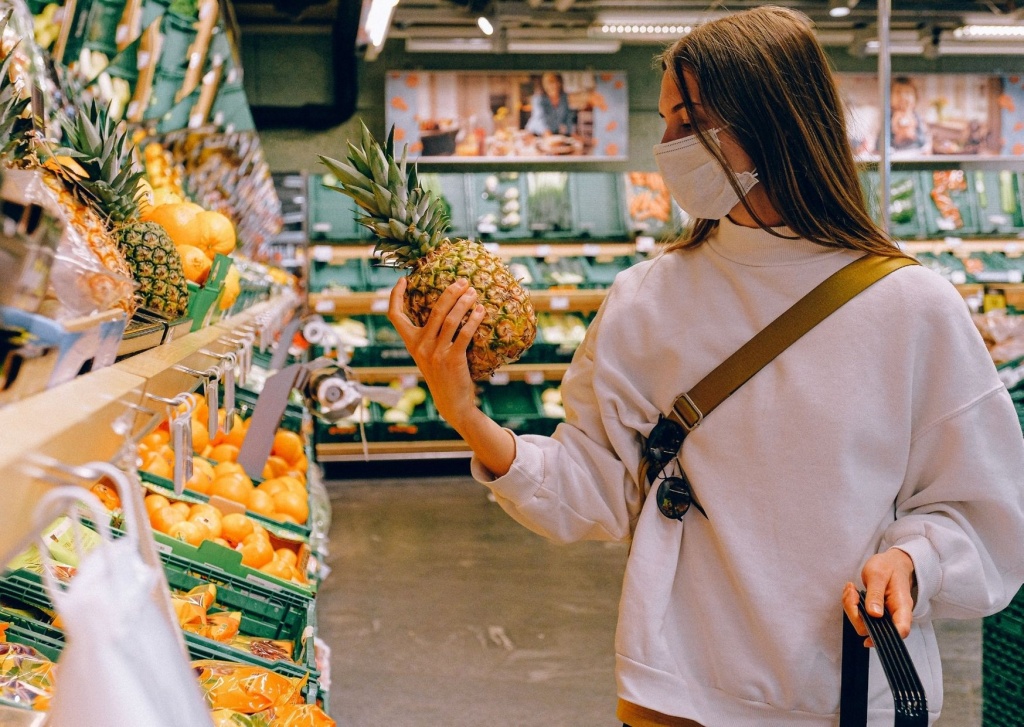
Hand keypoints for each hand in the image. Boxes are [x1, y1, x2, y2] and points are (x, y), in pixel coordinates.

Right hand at [387, 276, 485, 428]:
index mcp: (411, 344)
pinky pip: (464, 334)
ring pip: (450, 319)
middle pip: (433, 310)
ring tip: (473, 292)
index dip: (395, 296)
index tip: (403, 280)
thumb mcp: (429, 355)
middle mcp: (421, 346)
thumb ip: (430, 337)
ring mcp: (435, 353)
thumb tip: (444, 310)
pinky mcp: (452, 359)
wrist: (451, 403)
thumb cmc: (443, 375)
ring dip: (464, 302)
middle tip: (463, 281)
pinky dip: (473, 320)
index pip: (395, 316)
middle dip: (450, 292)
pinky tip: (481, 311)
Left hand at [842, 549, 915, 646]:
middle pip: (874, 630)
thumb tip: (874, 614)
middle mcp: (894, 615)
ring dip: (851, 607)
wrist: (892, 563)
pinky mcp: (874, 614)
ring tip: (851, 589)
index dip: (885, 638)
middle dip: (856, 614)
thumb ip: (876, 594)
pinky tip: (852, 591)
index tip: (866, 637)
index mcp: (902, 606)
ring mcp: (884, 616)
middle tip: (852, 592)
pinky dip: (851, 604)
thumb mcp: (879, 575)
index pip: (901, 630)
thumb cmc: (889, 567)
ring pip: (863, 624)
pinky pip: (859, 616)